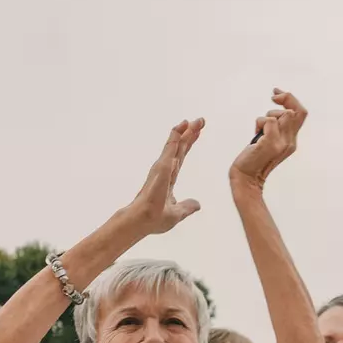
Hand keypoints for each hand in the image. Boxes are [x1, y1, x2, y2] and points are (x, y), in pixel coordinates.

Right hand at [126, 119, 204, 235]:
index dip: (188, 143)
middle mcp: (164, 171)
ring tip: (190, 121)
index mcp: (169, 178)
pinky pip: (168, 153)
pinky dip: (173, 142)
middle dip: (189, 133)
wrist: (142, 223)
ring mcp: (161, 170)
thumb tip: (197, 204)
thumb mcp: (177, 213)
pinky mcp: (159, 172)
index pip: (181, 156)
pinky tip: (180, 132)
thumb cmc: (154, 218)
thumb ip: (187, 206)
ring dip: (181, 133)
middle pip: (179, 148)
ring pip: (173, 147)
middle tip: (200, 119)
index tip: (197, 131)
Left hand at [230, 89, 307, 190]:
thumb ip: (276, 127)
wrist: (246, 176)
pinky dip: (259, 123)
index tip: (278, 95)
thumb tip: (279, 109)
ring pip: (281, 114)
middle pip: (296, 111)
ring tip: (260, 128)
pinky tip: (255, 134)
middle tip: (274, 96)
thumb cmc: (254, 157)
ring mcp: (282, 143)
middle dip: (286, 98)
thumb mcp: (269, 139)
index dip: (292, 100)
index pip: (301, 113)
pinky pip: (268, 121)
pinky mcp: (271, 144)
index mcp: (292, 140)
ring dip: (268, 114)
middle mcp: (291, 142)